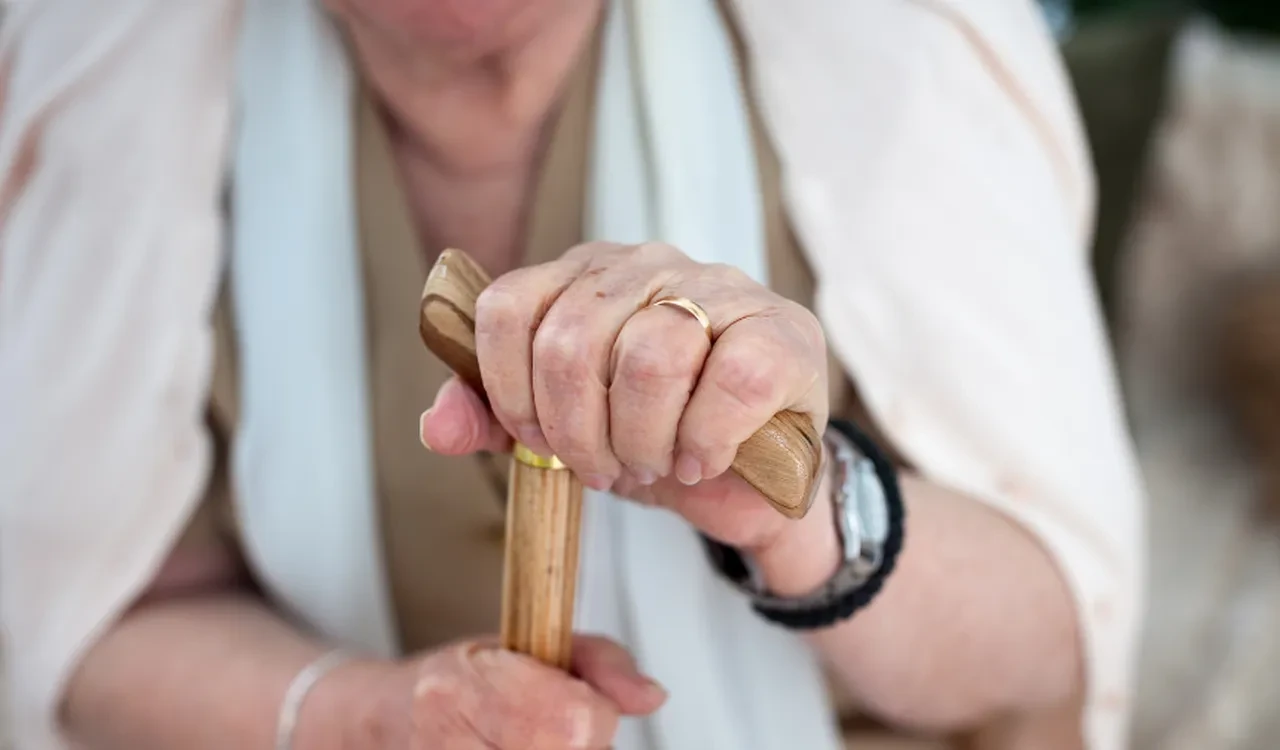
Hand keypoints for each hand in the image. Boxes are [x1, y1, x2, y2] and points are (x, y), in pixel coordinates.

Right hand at [359, 636, 664, 748]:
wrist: (385, 721)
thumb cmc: (460, 682)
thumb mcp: (529, 644)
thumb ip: (599, 662)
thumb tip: (648, 695)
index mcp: (465, 687)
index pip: (575, 720)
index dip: (592, 715)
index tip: (572, 703)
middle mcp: (446, 741)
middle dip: (577, 747)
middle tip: (547, 732)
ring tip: (532, 744)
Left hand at [419, 241, 829, 553]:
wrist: (749, 475)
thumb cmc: (654, 437)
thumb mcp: (564, 434)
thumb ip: (495, 422)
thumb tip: (436, 425)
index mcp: (584, 275)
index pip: (509, 309)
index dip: (507, 390)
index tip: (536, 441)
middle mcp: (648, 264)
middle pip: (571, 341)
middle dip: (577, 433)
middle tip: (603, 469)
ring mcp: (720, 288)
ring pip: (649, 359)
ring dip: (642, 441)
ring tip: (655, 463)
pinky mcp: (781, 331)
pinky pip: (727, 382)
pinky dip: (703, 441)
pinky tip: (702, 458)